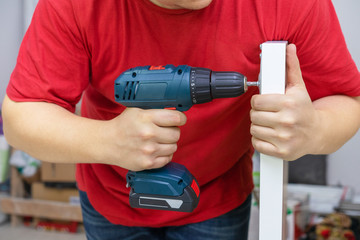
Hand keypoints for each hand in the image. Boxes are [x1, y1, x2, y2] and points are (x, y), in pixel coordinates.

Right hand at [100, 108, 186, 170]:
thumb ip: (155, 110)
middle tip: (165, 130)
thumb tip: (176, 111)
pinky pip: (167, 159)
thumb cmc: (122, 126)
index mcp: (146, 118)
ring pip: (174, 147)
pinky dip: (164, 154)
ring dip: (169, 143)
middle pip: (176, 133)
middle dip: (173, 131)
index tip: (179, 119)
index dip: (180, 118)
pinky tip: (156, 150)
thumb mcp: (137, 110)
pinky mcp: (147, 163)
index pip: (176, 118)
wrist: (106, 143)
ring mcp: (148, 150)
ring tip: (158, 140)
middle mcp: (148, 134)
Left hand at [250, 44, 320, 159]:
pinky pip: (256, 144)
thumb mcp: (298, 87)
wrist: (318, 133)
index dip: (258, 102)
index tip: (264, 103)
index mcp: (289, 103)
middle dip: (258, 114)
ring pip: (253, 129)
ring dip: (258, 127)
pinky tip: (269, 135)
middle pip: (253, 116)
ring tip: (269, 124)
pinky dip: (259, 140)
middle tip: (267, 114)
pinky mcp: (282, 152)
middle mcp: (287, 121)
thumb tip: (288, 48)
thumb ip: (290, 68)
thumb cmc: (304, 109)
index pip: (256, 102)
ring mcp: (284, 138)